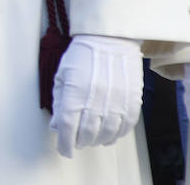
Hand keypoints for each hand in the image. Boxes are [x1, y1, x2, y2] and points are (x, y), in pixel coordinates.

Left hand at [49, 34, 141, 156]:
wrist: (110, 39)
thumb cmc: (82, 55)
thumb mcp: (62, 74)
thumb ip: (59, 100)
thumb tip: (57, 125)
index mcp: (75, 93)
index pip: (68, 127)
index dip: (65, 143)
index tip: (64, 150)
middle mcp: (96, 100)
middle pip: (87, 133)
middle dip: (80, 142)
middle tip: (77, 142)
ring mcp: (116, 101)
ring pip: (107, 133)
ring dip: (98, 140)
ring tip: (93, 140)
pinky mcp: (132, 100)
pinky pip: (126, 125)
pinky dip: (117, 134)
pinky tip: (111, 135)